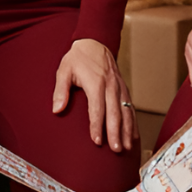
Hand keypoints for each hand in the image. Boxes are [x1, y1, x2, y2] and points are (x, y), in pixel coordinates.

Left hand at [52, 38, 134, 152]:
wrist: (94, 42)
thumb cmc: (77, 59)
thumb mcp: (64, 70)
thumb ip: (60, 90)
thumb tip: (57, 109)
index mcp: (96, 82)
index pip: (97, 108)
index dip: (97, 125)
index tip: (97, 141)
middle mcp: (110, 85)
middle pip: (114, 113)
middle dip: (115, 132)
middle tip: (116, 150)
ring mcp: (119, 87)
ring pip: (126, 111)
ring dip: (127, 130)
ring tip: (127, 147)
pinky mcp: (123, 88)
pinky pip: (130, 107)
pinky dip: (133, 122)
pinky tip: (134, 135)